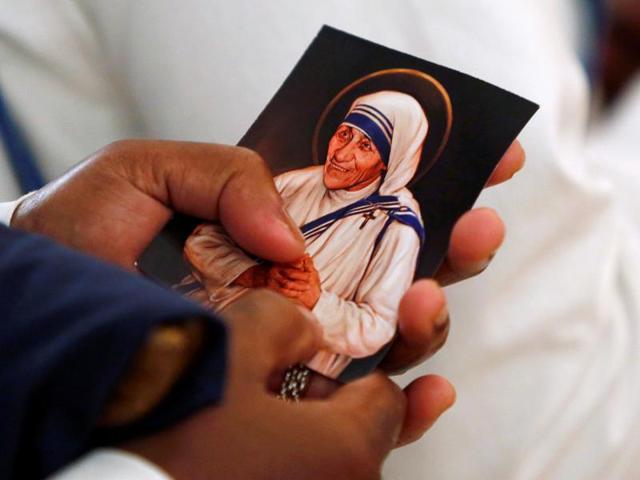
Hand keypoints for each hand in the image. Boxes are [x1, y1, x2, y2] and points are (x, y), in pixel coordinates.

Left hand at [11, 138, 523, 447]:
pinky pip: (363, 407)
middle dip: (450, 240)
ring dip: (429, 314)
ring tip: (426, 298)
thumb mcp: (141, 174)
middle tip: (478, 221)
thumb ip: (222, 173)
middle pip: (393, 262)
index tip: (480, 154)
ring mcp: (295, 344)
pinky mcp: (284, 397)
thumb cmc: (73, 245)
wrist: (31, 324)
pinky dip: (406, 404)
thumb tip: (289, 237)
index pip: (363, 198)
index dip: (422, 176)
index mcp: (272, 226)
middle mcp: (295, 283)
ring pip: (390, 332)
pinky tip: (425, 390)